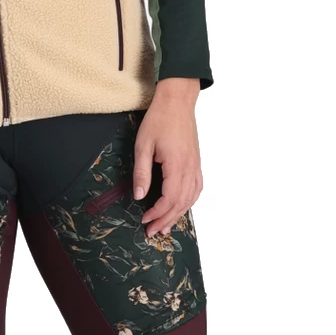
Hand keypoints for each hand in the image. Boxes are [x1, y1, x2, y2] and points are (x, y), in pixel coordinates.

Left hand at [132, 78, 202, 237]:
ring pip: (191, 198)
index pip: (169, 198)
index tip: (144, 221)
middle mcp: (190, 168)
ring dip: (179, 214)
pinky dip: (189, 202)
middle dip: (166, 220)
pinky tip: (181, 207)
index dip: (157, 213)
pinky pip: (197, 188)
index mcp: (177, 165)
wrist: (177, 102)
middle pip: (181, 203)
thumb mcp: (143, 146)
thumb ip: (142, 172)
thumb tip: (138, 196)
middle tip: (153, 232)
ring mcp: (196, 166)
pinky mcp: (196, 163)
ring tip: (166, 226)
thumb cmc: (159, 120)